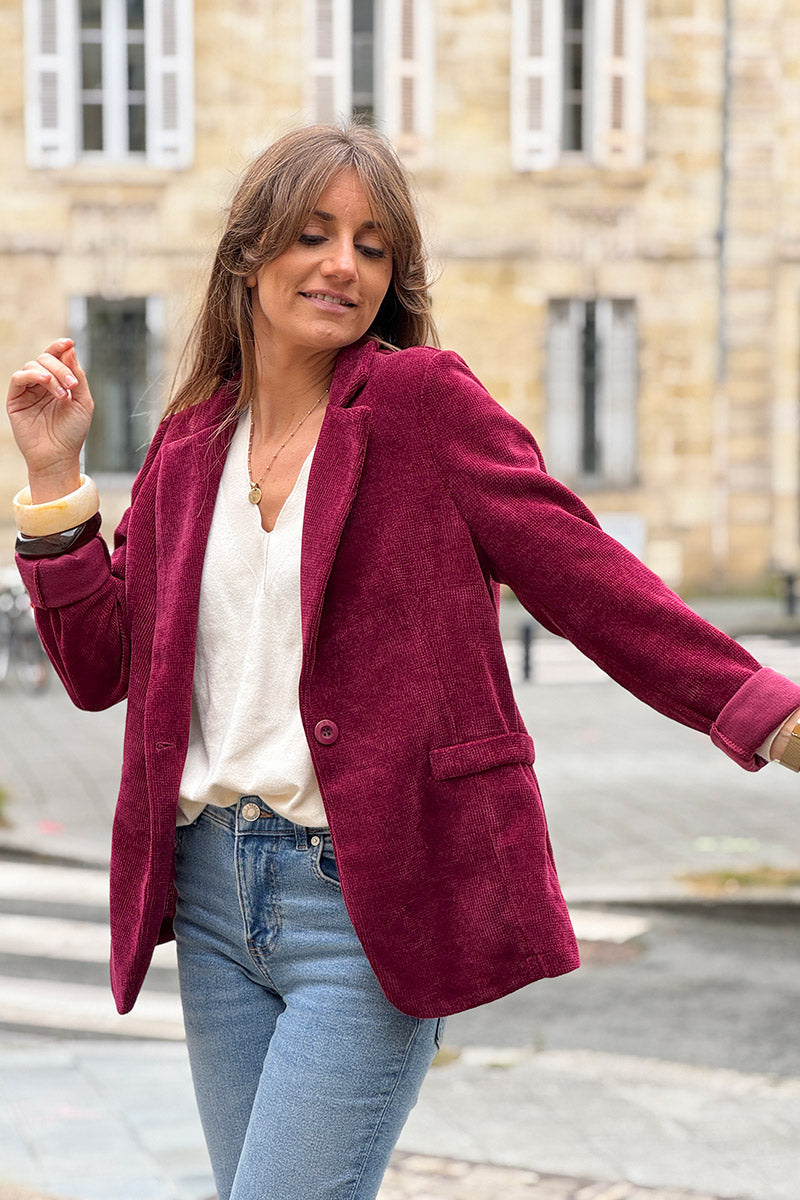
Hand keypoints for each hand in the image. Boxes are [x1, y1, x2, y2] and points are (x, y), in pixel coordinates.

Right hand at [6, 339, 93, 501]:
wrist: (59, 457)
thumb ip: (77, 376)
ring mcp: (28, 391)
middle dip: (60, 367)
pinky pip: (18, 378)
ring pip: (33, 365)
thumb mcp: (82, 401)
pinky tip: (45, 382)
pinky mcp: (15, 399)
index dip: (61, 347)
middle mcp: (42, 384)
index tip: (69, 343)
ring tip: (62, 393)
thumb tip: (69, 349)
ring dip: (50, 374)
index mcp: (59, 382)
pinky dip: (32, 375)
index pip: (57, 357)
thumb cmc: (72, 432)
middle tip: (71, 385)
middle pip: (45, 358)